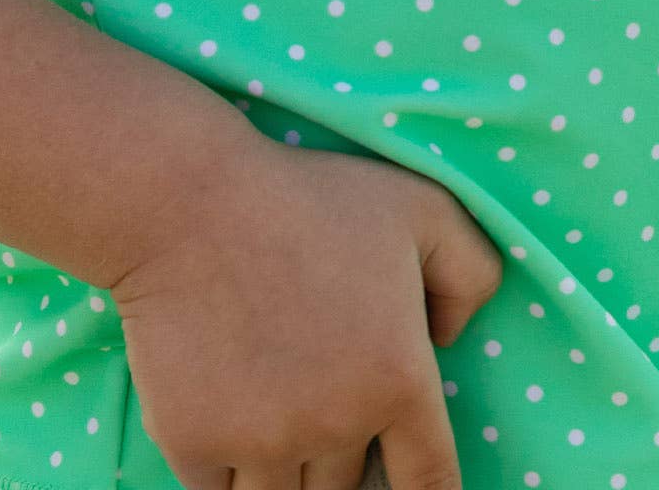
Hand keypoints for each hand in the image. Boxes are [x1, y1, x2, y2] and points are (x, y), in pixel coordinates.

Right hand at [107, 132, 501, 489]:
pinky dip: (226, 472)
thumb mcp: (420, 207)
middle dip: (342, 457)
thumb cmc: (306, 198)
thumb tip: (450, 339)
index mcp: (397, 380)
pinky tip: (228, 422)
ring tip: (274, 413)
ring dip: (286, 469)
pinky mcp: (195, 444)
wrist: (189, 201)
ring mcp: (263, 443)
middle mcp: (336, 426)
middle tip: (321, 402)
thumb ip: (470, 272)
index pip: (431, 480)